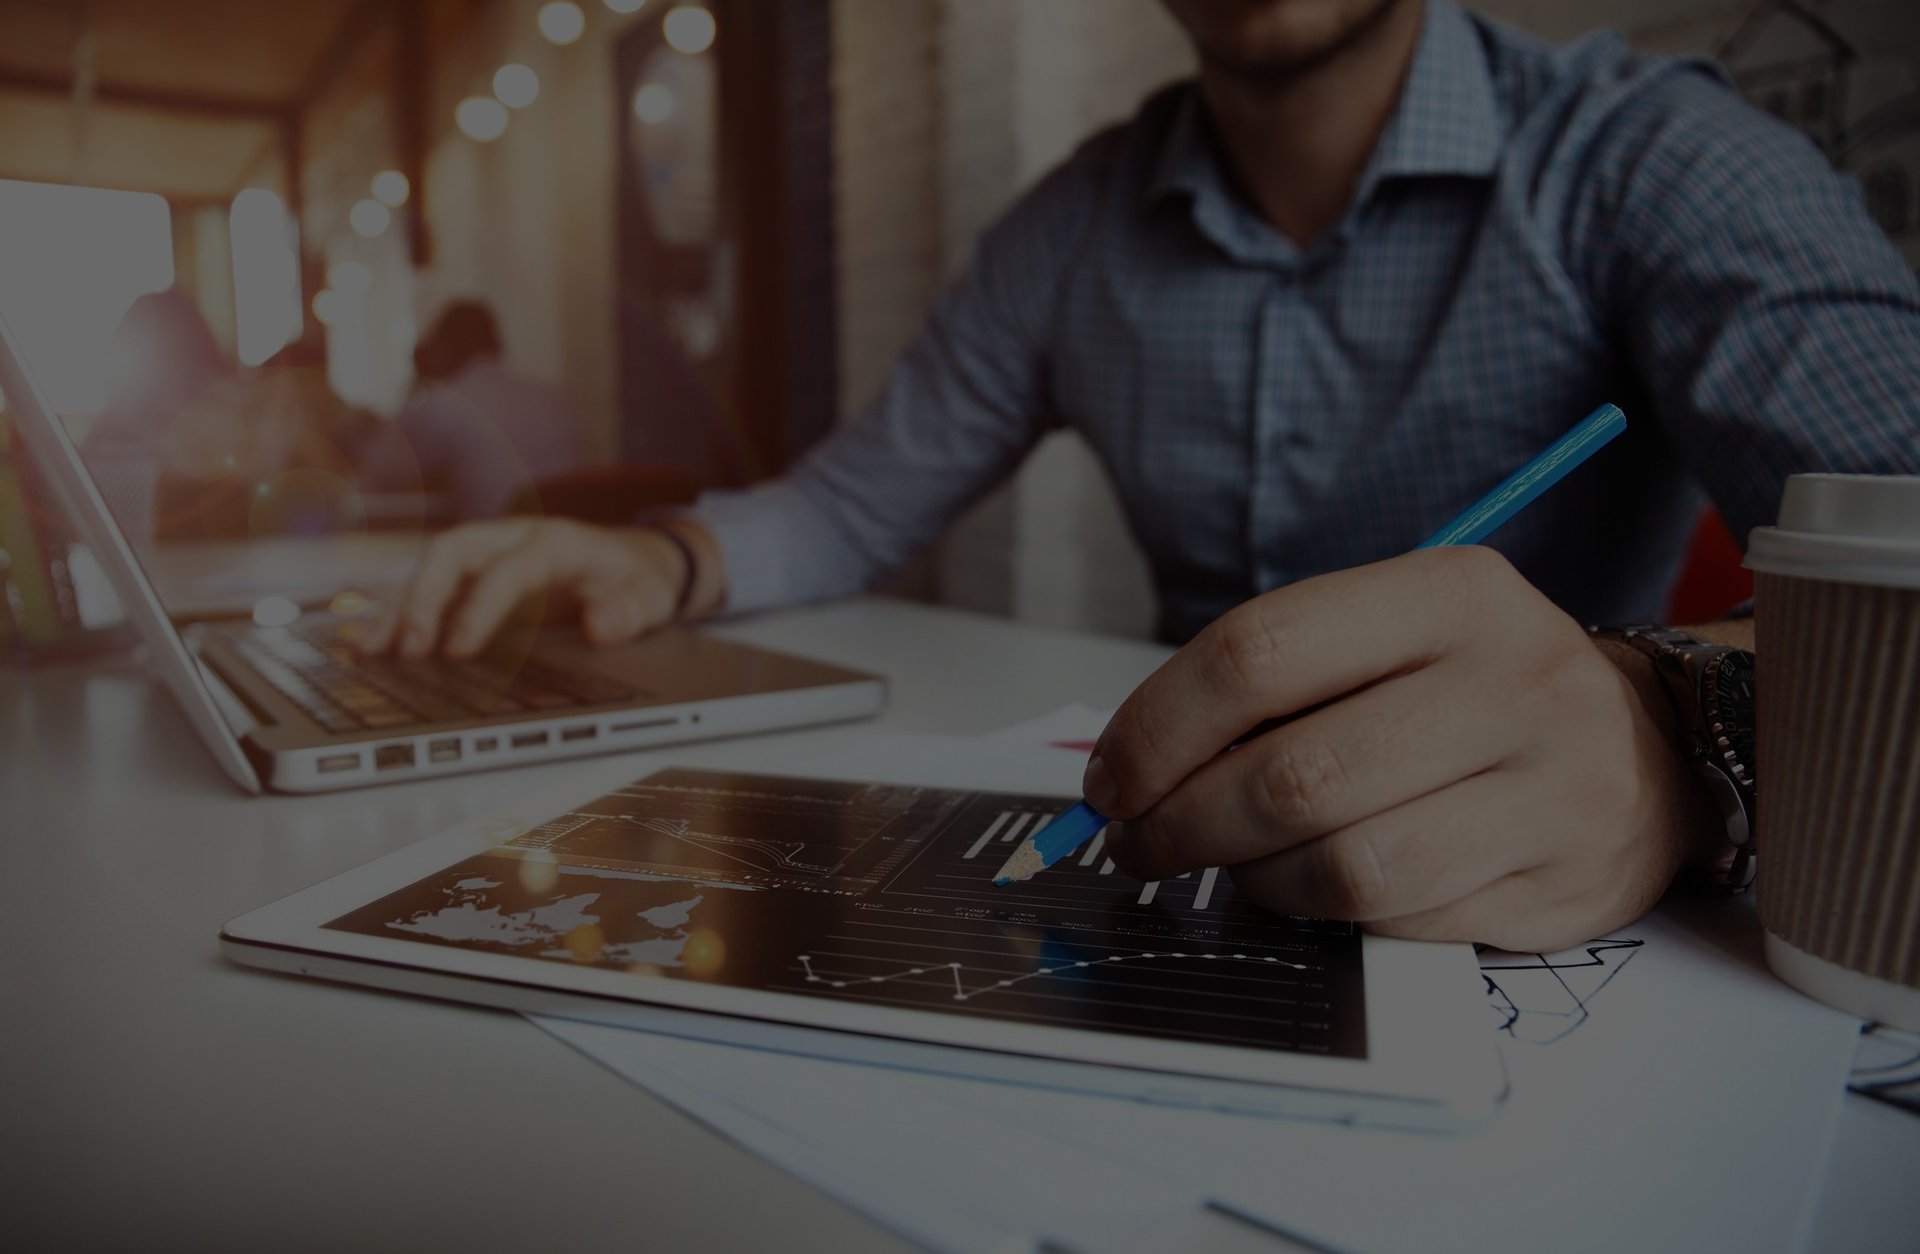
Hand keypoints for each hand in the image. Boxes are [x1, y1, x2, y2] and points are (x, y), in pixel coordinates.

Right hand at [358, 517, 718, 658]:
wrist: (637, 558)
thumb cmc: (638, 578)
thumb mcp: (650, 596)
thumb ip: (629, 611)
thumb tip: (600, 625)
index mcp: (555, 542)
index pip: (509, 570)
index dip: (481, 608)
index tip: (458, 649)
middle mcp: (513, 539)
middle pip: (454, 552)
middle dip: (424, 597)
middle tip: (408, 648)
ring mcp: (490, 553)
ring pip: (431, 568)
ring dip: (398, 606)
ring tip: (369, 648)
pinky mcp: (476, 574)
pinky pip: (429, 587)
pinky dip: (399, 611)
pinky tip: (372, 640)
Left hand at [1084, 547, 1716, 951]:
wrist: (1646, 750)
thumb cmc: (1471, 693)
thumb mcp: (1392, 640)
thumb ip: (1274, 685)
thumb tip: (1130, 773)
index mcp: (1449, 592)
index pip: (1259, 653)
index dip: (1157, 729)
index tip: (1110, 781)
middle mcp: (1511, 678)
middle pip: (1292, 774)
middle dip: (1184, 825)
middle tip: (1141, 846)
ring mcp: (1550, 785)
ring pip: (1343, 865)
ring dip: (1254, 881)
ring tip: (1233, 868)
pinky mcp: (1561, 879)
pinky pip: (1402, 920)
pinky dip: (1333, 916)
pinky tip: (1322, 889)